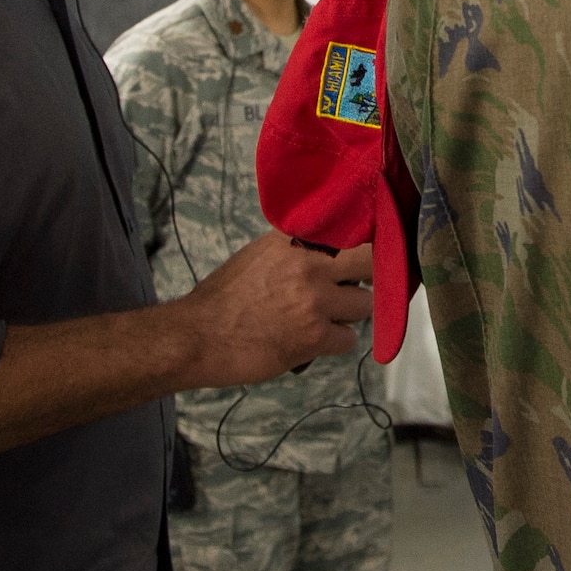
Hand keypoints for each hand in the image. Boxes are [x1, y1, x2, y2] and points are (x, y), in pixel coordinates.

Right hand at [167, 231, 372, 387]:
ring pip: (365, 304)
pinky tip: (316, 340)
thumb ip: (293, 246)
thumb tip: (324, 243)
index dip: (364, 241)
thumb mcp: (257, 254)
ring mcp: (315, 301)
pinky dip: (336, 342)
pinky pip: (349, 339)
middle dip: (369, 274)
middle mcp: (309, 264)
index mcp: (294, 240)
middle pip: (370, 261)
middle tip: (356, 284)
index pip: (350, 228)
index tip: (369, 247)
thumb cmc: (224, 298)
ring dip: (349, 313)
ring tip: (326, 317)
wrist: (199, 337)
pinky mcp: (315, 336)